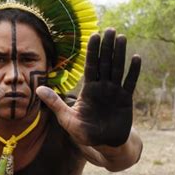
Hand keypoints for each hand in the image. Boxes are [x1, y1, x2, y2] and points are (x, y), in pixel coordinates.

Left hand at [37, 28, 140, 146]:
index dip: (92, 51)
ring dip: (120, 53)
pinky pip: (130, 82)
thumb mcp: (67, 118)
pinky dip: (133, 71)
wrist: (104, 144)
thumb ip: (55, 103)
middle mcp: (102, 87)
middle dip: (107, 46)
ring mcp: (115, 92)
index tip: (94, 35)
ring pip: (117, 68)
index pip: (90, 66)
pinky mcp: (126, 99)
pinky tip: (136, 58)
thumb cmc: (84, 132)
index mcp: (88, 89)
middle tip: (111, 29)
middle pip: (105, 63)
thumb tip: (37, 88)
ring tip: (122, 37)